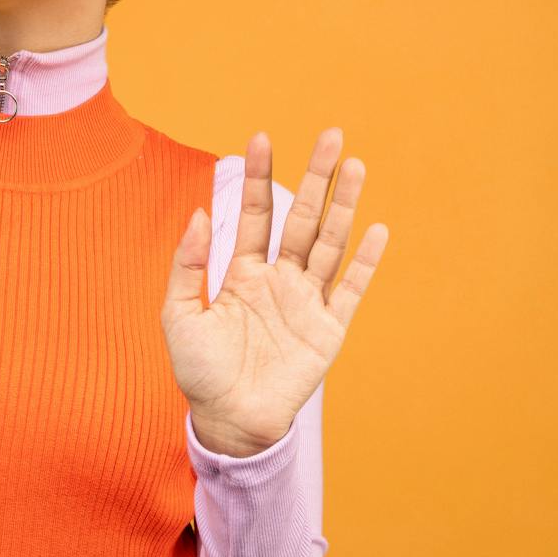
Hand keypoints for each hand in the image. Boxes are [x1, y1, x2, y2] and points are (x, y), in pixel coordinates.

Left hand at [161, 128, 388, 455]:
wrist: (228, 422)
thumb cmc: (199, 371)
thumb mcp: (179, 315)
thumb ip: (188, 266)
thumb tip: (199, 214)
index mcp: (243, 273)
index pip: (256, 214)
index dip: (259, 177)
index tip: (260, 137)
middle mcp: (279, 280)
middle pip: (301, 218)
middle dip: (316, 177)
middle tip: (331, 135)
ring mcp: (306, 303)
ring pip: (329, 243)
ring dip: (343, 206)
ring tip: (355, 166)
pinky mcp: (328, 330)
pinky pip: (350, 290)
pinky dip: (366, 262)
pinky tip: (377, 230)